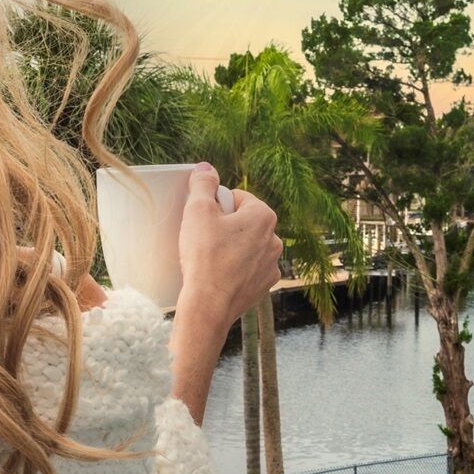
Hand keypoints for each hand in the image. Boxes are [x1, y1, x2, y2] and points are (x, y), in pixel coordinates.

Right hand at [168, 164, 279, 420]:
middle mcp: (275, 239)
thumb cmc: (204, 255)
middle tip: (203, 237)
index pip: (237, 197)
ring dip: (231, 247)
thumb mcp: (198, 210)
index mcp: (264, 216)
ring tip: (209, 258)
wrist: (208, 305)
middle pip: (244, 222)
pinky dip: (235, 269)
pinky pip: (247, 269)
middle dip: (225, 226)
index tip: (203, 218)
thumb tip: (206, 167)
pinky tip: (218, 274)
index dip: (216, 204)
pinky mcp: (263, 286)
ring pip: (247, 246)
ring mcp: (272, 265)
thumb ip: (203, 183)